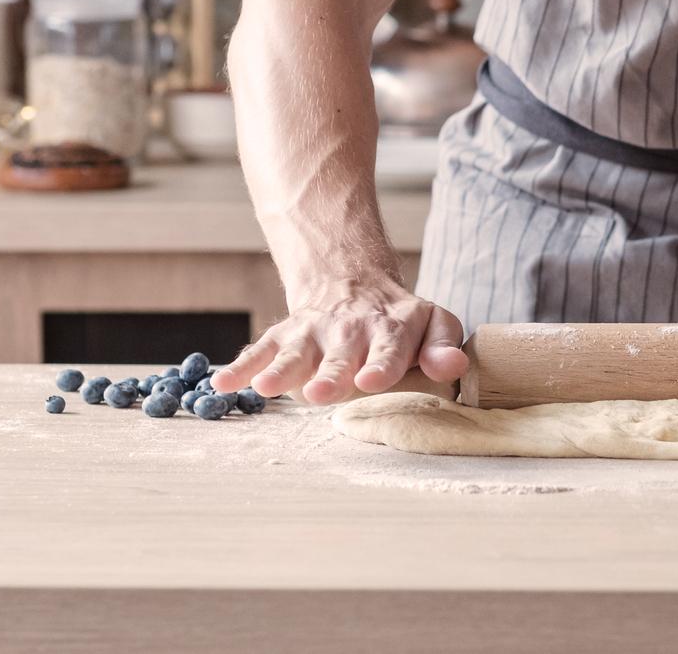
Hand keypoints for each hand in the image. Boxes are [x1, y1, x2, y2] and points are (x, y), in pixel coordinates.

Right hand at [210, 271, 469, 403]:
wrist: (353, 282)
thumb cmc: (400, 320)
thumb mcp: (433, 323)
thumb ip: (443, 347)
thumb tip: (454, 368)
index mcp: (392, 329)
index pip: (390, 348)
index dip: (382, 365)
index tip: (371, 382)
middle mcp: (350, 330)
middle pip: (340, 356)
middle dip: (330, 376)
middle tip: (320, 394)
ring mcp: (314, 333)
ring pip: (296, 353)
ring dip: (281, 370)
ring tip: (265, 387)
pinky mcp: (285, 336)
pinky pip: (261, 350)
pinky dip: (242, 366)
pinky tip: (224, 383)